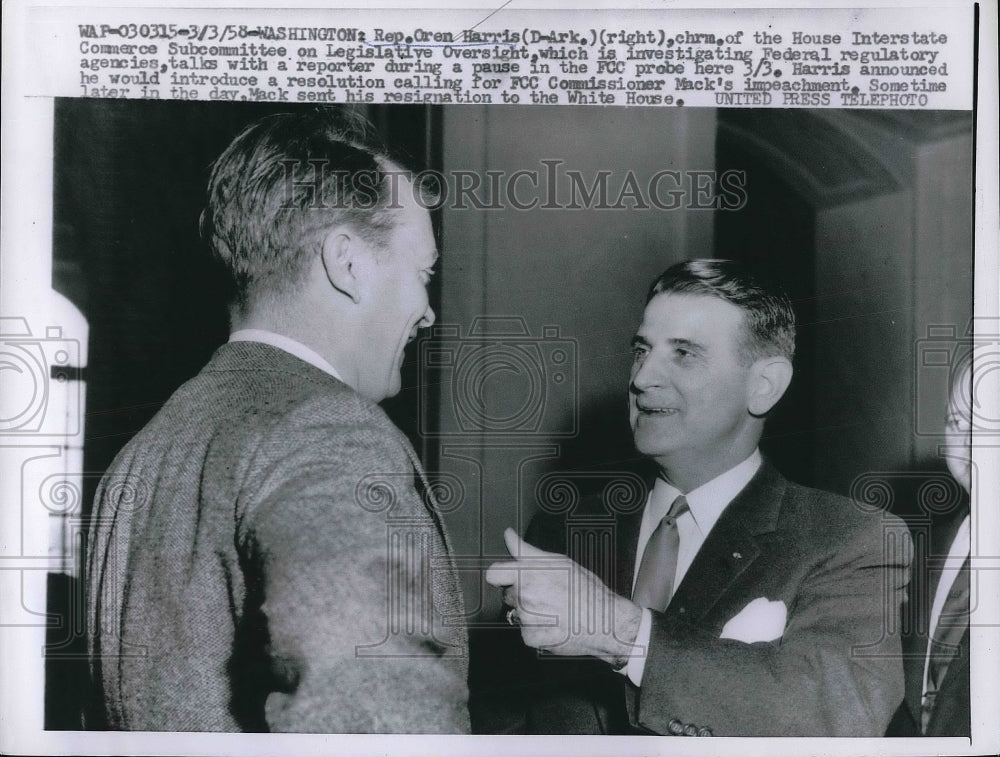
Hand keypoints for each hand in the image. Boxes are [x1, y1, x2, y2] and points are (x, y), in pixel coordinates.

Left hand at [485, 527, 641, 666]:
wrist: (604, 621)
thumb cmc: (586, 590)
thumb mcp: (558, 561)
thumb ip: (526, 549)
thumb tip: (508, 535)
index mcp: (527, 574)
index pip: (494, 574)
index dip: (502, 575)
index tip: (510, 578)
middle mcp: (523, 595)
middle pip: (508, 594)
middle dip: (522, 593)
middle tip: (546, 594)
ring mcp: (526, 618)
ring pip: (517, 613)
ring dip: (531, 613)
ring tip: (554, 609)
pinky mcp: (531, 638)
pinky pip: (525, 632)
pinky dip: (537, 630)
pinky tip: (554, 624)